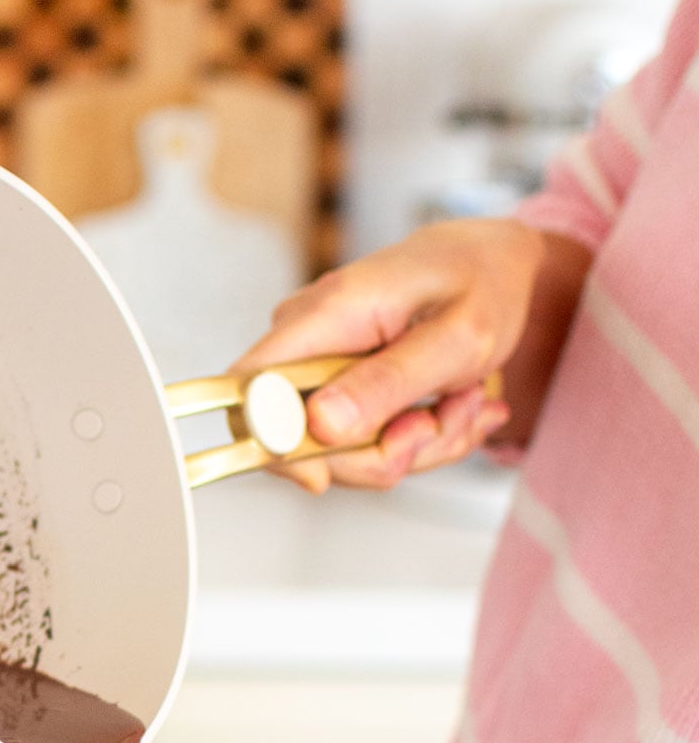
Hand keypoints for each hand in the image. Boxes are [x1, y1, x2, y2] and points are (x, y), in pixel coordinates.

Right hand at [233, 218, 544, 488]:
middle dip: (380, 454)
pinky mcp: (337, 388)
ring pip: (340, 452)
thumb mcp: (459, 337)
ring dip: (412, 446)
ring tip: (462, 402)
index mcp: (327, 313)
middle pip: (301, 441)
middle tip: (442, 424)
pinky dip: (414, 439)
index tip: (325, 476)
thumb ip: (389, 381)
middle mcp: (308, 339)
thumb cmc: (481, 284)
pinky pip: (361, 444)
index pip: (249, 389)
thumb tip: (320, 426)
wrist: (494, 266)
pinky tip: (450, 407)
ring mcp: (319, 366)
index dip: (273, 445)